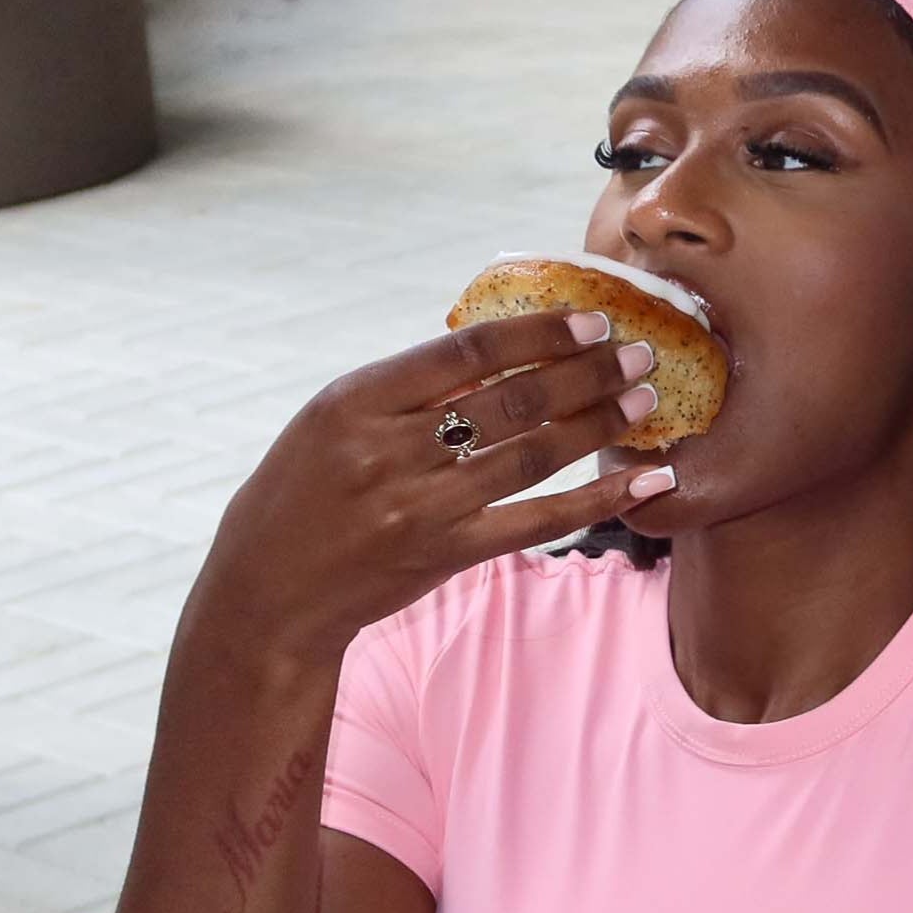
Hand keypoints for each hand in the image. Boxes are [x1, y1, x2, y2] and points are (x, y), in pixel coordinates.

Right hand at [187, 308, 672, 669]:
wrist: (269, 592)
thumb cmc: (302, 492)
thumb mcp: (333, 420)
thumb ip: (408, 388)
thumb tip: (502, 350)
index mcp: (358, 399)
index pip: (467, 352)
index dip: (538, 333)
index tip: (589, 320)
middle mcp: (391, 450)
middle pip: (512, 401)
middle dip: (587, 374)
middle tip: (640, 355)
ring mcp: (422, 507)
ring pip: (532, 456)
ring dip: (598, 426)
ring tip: (644, 402)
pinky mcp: (446, 556)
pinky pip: (538, 522)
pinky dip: (596, 500)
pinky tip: (642, 481)